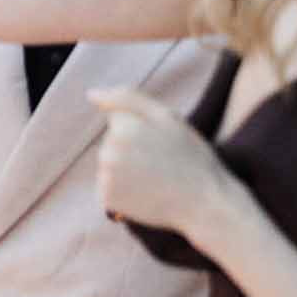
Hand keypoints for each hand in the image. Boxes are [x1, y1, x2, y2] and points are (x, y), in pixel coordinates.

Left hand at [89, 87, 242, 237]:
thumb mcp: (167, 117)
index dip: (143, 129)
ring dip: (127, 169)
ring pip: (110, 163)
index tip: (162, 141)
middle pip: (111, 141)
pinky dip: (124, 189)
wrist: (205, 203)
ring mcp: (106, 177)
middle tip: (162, 162)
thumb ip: (127, 99)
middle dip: (132, 148)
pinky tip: (146, 193)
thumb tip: (91, 93)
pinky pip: (109, 185)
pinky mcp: (105, 198)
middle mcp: (108, 151)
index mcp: (123, 127)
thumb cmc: (190, 156)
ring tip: (156, 178)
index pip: (118, 119)